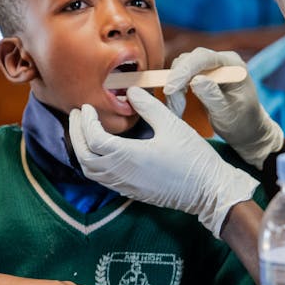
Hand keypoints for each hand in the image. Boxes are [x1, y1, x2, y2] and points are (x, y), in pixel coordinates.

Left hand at [69, 86, 257, 234]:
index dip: (86, 121)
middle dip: (77, 134)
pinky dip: (93, 162)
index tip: (87, 107)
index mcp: (128, 157)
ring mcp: (125, 186)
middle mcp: (121, 174)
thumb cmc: (193, 157)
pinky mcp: (131, 192)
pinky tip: (101, 149)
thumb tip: (131, 92)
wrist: (208, 191)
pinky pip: (101, 178)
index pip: (93, 139)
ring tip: (85, 130)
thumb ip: (148, 106)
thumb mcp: (172, 124)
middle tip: (78, 114)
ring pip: (90, 171)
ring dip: (83, 149)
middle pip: (84, 156)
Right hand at [163, 48, 283, 168]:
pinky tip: (178, 106)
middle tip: (177, 108)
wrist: (247, 129)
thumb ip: (213, 96)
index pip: (204, 58)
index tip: (170, 89)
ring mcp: (211, 66)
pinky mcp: (201, 74)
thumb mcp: (228, 113)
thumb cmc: (242, 122)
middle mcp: (221, 60)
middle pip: (189, 60)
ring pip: (182, 67)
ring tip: (178, 110)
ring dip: (175, 87)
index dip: (184, 71)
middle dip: (177, 81)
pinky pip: (181, 75)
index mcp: (233, 65)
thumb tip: (195, 80)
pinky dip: (175, 90)